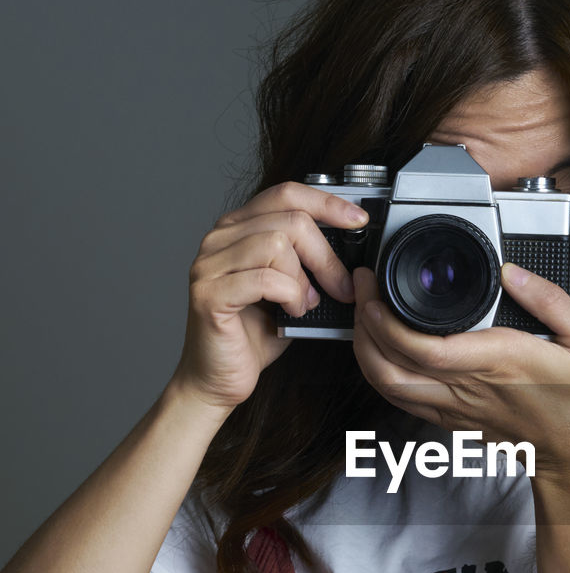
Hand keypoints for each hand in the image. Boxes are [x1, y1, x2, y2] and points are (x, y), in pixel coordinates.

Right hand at [169, 182, 366, 413]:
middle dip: (325, 255)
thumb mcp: (288, 289)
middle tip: (340, 286)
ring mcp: (209, 264)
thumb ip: (306, 262)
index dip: (326, 203)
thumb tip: (349, 250)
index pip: (285, 193)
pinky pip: (265, 279)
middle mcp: (218, 239)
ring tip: (304, 303)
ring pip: (276, 245)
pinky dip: (290, 296)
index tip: (357, 220)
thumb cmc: (252, 335)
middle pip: (289, 219)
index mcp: (238, 229)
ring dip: (304, 279)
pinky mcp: (209, 293)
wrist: (218, 379)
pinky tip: (291, 312)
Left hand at [352, 262, 569, 480]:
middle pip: (390, 366)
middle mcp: (467, 386)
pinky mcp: (448, 417)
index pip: (425, 348)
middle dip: (364, 326)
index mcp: (497, 361)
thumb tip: (512, 271)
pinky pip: (399, 398)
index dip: (387, 322)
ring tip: (364, 314)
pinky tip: (378, 346)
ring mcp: (453, 406)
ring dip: (364, 350)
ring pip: (387, 385)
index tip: (377, 290)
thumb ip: (549, 299)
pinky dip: (378, 371)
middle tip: (362, 289)